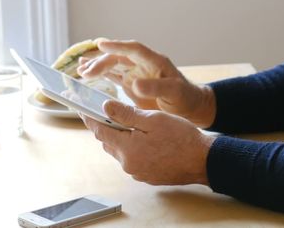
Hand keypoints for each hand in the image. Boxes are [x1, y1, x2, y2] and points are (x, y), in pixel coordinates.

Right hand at [78, 38, 215, 127]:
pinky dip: (99, 72)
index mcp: (155, 61)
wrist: (189, 106)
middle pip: (118, 57)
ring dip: (96, 65)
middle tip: (85, 71)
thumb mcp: (174, 93)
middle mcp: (143, 63)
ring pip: (112, 63)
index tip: (100, 44)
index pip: (134, 49)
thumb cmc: (185, 98)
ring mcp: (135, 71)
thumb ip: (156, 88)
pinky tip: (85, 72)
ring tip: (80, 70)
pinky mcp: (130, 81)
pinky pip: (112, 74)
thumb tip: (134, 83)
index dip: (117, 45)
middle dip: (101, 61)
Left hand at [82, 100, 213, 185]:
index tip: (81, 108)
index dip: (89, 118)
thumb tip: (105, 107)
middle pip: (108, 142)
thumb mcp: (153, 119)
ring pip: (120, 151)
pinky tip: (144, 139)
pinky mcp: (147, 176)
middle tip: (107, 111)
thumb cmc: (181, 137)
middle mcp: (128, 164)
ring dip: (120, 138)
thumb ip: (126, 114)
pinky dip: (132, 148)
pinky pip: (132, 159)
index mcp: (127, 148)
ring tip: (128, 123)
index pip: (100, 130)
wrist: (203, 160)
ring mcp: (138, 172)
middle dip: (106, 126)